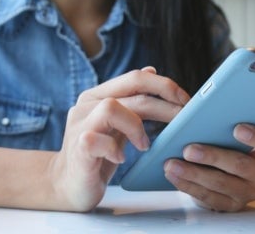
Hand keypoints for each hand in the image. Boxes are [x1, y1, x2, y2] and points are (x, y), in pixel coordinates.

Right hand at [49, 67, 189, 211]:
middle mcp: (86, 104)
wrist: (68, 185)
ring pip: (112, 107)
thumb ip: (132, 99)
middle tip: (183, 120)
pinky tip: (120, 160)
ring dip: (136, 126)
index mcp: (98, 95)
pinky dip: (115, 150)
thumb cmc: (97, 155)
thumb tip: (151, 69)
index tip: (186, 101)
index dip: (164, 86)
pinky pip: (97, 140)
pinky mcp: (77, 147)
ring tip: (144, 145)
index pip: (135, 77)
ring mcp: (79, 124)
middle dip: (164, 103)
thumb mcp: (117, 123)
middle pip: (131, 88)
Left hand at [164, 124, 254, 211]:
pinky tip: (173, 176)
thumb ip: (225, 128)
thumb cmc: (229, 146)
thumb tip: (201, 117)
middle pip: (241, 165)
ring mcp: (248, 192)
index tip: (237, 128)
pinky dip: (188, 185)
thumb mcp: (232, 136)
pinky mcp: (230, 205)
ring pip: (221, 183)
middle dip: (212, 156)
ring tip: (171, 164)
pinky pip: (208, 197)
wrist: (229, 176)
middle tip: (188, 149)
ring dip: (193, 173)